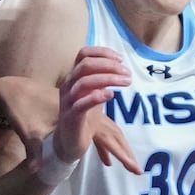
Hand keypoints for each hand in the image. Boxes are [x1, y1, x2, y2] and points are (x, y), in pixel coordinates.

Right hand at [51, 47, 140, 174]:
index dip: (102, 52)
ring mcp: (68, 101)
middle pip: (85, 65)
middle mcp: (68, 85)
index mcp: (73, 77)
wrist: (69, 142)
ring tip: (125, 82)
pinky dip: (97, 96)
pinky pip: (81, 103)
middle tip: (127, 72)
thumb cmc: (83, 117)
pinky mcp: (71, 117)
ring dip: (108, 78)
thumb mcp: (93, 94)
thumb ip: (101, 80)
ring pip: (84, 82)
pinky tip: (111, 95)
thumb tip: (118, 67)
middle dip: (109, 65)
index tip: (121, 59)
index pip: (83, 54)